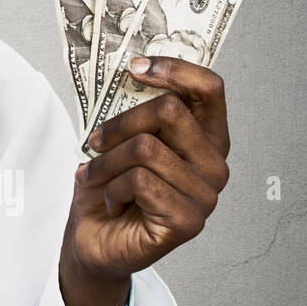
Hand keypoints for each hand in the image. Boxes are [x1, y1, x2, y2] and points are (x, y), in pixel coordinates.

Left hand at [59, 55, 229, 305]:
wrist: (92, 239)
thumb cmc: (107, 187)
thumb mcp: (118, 140)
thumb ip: (136, 110)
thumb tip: (133, 68)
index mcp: (204, 139)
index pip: (209, 90)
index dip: (174, 69)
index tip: (134, 66)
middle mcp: (214, 165)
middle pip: (168, 111)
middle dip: (119, 124)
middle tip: (96, 143)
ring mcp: (206, 196)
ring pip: (145, 148)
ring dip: (107, 163)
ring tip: (100, 178)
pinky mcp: (189, 222)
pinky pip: (140, 181)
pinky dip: (112, 189)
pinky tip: (115, 204)